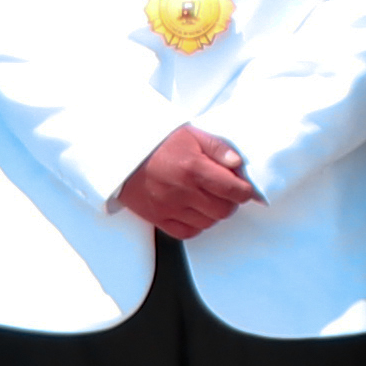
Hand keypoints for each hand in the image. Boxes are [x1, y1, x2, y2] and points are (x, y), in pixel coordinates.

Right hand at [112, 127, 255, 240]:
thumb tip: (237, 163)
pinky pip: (187, 232)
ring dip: (214, 213)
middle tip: (227, 192)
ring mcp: (170, 207)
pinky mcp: (158, 218)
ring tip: (208, 199)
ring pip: (208, 223)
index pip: (233, 190)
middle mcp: (183, 191)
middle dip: (231, 203)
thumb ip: (217, 148)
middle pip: (223, 211)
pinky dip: (196, 225)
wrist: (120, 151)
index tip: (244, 188)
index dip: (245, 191)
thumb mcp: (190, 133)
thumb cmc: (155, 141)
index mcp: (194, 168)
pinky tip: (195, 211)